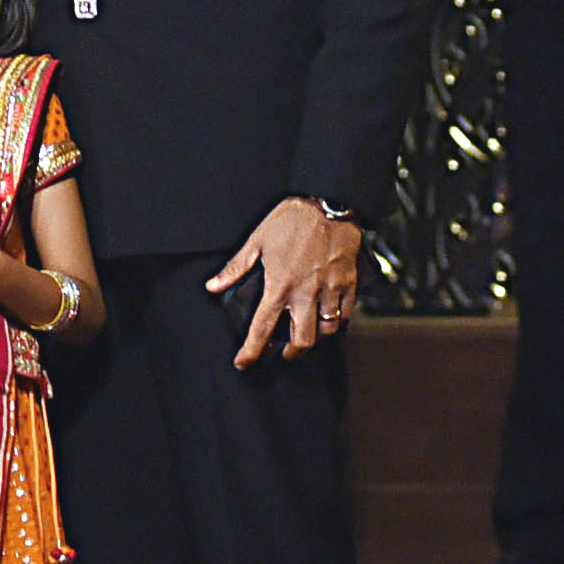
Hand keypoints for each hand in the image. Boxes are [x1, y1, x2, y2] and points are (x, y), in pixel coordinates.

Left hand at [207, 198, 363, 368]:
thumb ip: (236, 268)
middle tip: (284, 351)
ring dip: (315, 338)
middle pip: (302, 341)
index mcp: (280, 285)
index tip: (244, 362)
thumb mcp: (258, 240)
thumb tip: (214, 286)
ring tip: (306, 334)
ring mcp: (330, 290)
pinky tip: (328, 317)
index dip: (251, 351)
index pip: (262, 329)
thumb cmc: (293, 218)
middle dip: (292, 353)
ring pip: (327, 331)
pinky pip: (346, 314)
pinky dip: (337, 321)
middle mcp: (306, 293)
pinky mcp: (349, 283)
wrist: (330, 201)